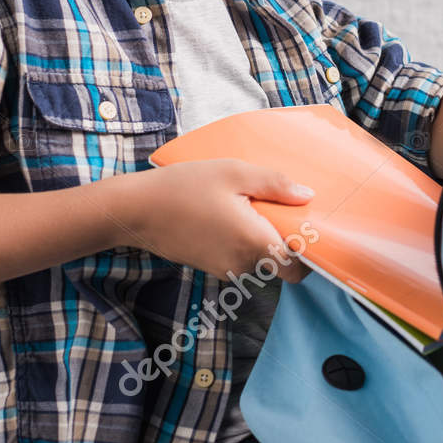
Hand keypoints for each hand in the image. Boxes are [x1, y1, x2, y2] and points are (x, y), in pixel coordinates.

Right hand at [127, 159, 315, 282]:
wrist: (135, 210)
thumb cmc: (183, 188)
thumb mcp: (233, 173)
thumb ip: (275, 184)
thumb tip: (307, 196)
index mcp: (254, 243)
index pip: (297, 269)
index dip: (308, 253)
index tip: (306, 227)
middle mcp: (242, 265)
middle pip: (279, 262)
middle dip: (282, 239)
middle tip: (273, 206)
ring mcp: (224, 269)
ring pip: (259, 259)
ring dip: (260, 237)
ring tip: (245, 204)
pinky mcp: (210, 266)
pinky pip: (239, 257)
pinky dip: (241, 240)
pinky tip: (227, 213)